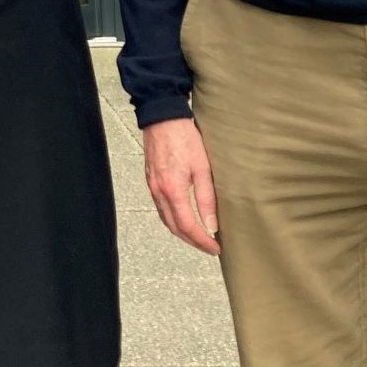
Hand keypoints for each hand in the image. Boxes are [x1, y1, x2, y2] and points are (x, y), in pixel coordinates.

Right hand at [144, 117, 219, 254]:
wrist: (162, 118)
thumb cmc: (184, 138)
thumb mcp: (203, 167)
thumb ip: (207, 198)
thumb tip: (211, 224)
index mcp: (173, 190)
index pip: (188, 226)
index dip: (202, 241)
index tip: (215, 248)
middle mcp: (159, 192)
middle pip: (174, 228)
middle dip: (192, 241)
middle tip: (209, 247)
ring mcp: (152, 187)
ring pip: (166, 220)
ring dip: (182, 232)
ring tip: (199, 236)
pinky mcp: (151, 181)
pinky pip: (160, 208)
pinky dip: (172, 219)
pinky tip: (183, 218)